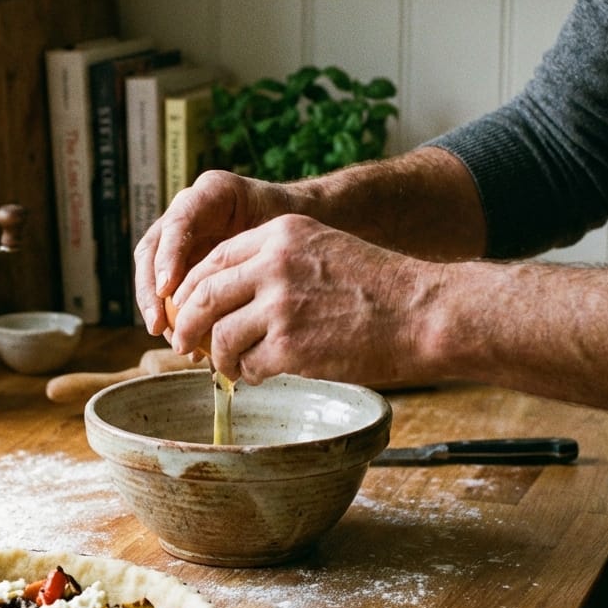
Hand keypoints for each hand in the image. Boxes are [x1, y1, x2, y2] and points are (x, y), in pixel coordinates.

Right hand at [134, 170, 296, 333]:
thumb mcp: (283, 232)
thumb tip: (230, 289)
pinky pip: (170, 295)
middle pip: (151, 249)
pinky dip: (176, 321)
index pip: (178, 221)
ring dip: (156, 310)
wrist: (300, 239)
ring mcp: (182, 241)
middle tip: (159, 324)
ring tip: (174, 341)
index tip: (167, 288)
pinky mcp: (184, 268)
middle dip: (150, 289)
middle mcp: (188, 214)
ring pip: (153, 274)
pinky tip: (190, 348)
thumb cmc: (296, 231)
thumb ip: (260, 248)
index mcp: (212, 193)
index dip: (168, 255)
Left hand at [165, 213, 436, 386]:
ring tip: (232, 366)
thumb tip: (226, 294)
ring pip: (220, 336)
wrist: (422, 313)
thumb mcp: (322, 249)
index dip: (190, 288)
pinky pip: (248, 364)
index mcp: (280, 233)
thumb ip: (276, 262)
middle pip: (202, 296)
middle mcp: (273, 264)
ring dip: (219, 357)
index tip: (185, 309)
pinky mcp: (290, 346)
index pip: (213, 259)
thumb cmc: (378, 287)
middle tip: (185, 344)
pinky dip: (249, 374)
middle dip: (188, 325)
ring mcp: (280, 305)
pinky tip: (263, 373)